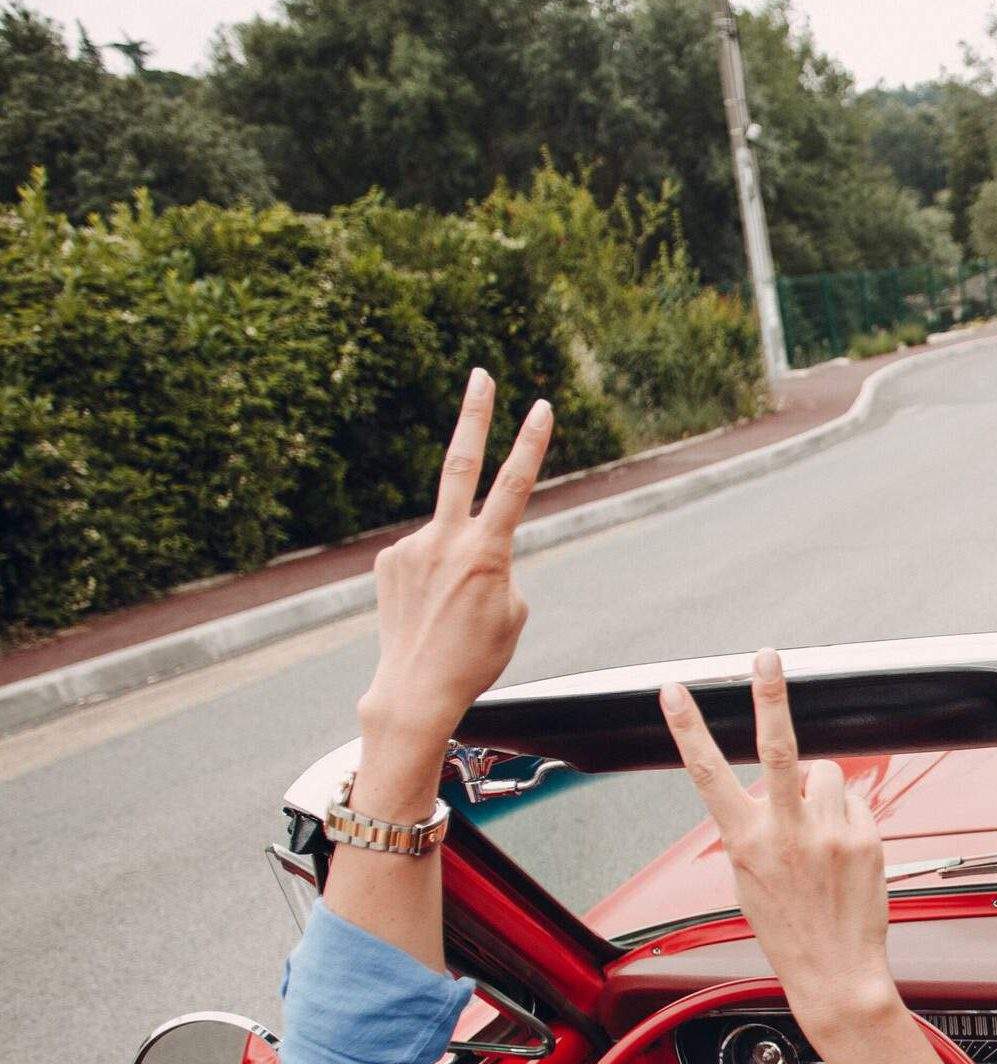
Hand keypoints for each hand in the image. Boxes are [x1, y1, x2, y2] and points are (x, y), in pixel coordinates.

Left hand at [358, 371, 549, 757]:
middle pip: (461, 461)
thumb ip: (502, 568)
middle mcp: (445, 540)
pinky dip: (431, 577)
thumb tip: (478, 549)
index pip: (516, 485)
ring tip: (449, 610)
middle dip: (474, 415)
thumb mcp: (513, 613)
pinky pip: (421, 556)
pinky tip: (427, 609)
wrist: (414, 688)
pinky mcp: (388, 560)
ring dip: (455, 562)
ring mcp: (411, 547)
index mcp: (487, 552)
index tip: (541, 406)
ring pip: (447, 536)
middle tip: (480, 375)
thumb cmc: (475, 657)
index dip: (531, 443)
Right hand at [659, 649, 895, 1045]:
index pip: (708, 774)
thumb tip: (774, 790)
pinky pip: (854, 801)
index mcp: (745, 841)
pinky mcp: (865, 837)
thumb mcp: (748, 881)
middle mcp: (786, 832)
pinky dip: (848, 816)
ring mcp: (830, 832)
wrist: (837, 973)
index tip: (674, 692)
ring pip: (826, 773)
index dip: (689, 729)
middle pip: (778, 747)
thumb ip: (756, 829)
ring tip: (820, 833)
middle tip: (766, 656)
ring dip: (822, 790)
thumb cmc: (790, 930)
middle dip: (769, 695)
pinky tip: (843, 853)